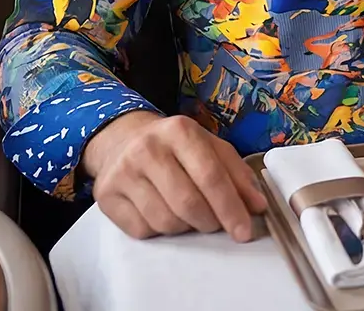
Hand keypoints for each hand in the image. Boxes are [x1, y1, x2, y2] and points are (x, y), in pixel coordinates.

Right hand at [83, 110, 268, 241]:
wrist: (122, 139)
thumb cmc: (175, 147)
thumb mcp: (209, 147)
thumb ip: (237, 174)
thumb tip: (257, 206)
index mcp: (179, 130)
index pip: (210, 176)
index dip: (231, 208)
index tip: (244, 231)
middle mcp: (148, 148)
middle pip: (188, 203)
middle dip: (210, 222)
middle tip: (215, 224)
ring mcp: (123, 173)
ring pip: (166, 221)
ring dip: (186, 227)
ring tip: (188, 214)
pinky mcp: (106, 196)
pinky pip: (142, 230)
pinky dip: (159, 231)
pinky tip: (162, 212)